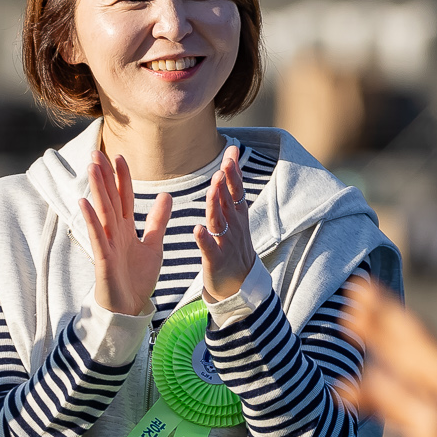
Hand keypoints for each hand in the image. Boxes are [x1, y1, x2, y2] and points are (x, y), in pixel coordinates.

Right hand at [80, 151, 168, 317]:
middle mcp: (114, 232)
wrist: (129, 308)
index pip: (124, 198)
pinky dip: (91, 219)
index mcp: (126, 229)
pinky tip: (84, 203)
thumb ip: (158, 221)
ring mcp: (107, 244)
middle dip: (104, 176)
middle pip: (110, 199)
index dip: (122, 178)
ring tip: (91, 168)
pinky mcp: (103, 259)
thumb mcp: (153, 246)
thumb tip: (167, 195)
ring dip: (96, 189)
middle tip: (96, 152)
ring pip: (102, 212)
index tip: (120, 156)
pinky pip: (96, 236)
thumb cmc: (136, 279)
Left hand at [193, 145, 256, 301]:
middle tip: (225, 163)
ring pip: (219, 220)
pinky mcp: (215, 260)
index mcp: (237, 216)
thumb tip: (227, 166)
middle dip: (228, 181)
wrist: (239, 286)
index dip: (234, 170)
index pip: (236, 189)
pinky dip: (204, 238)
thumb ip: (229, 194)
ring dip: (216, 204)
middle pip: (230, 200)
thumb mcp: (234, 219)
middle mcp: (233, 227)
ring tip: (213, 188)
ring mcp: (226, 243)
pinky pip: (209, 248)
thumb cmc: (233, 248)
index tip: (232, 150)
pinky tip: (197, 229)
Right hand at [336, 279, 436, 436]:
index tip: (359, 287)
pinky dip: (379, 378)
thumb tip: (357, 380)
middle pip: (408, 340)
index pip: (411, 333)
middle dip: (380, 316)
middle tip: (355, 292)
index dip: (384, 311)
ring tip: (356, 324)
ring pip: (404, 360)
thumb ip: (397, 398)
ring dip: (379, 341)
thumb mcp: (431, 428)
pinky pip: (402, 387)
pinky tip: (361, 384)